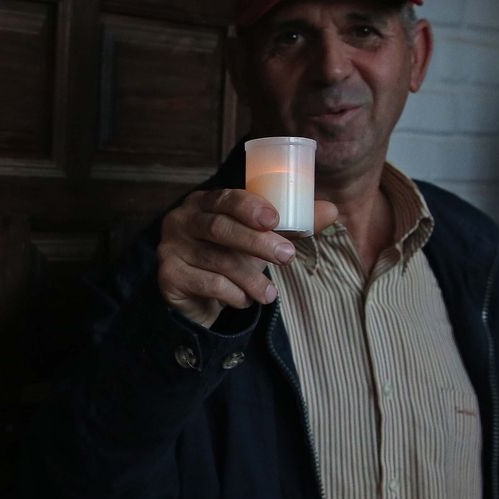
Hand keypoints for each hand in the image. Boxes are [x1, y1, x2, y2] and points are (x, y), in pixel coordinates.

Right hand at [156, 189, 338, 326]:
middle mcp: (181, 220)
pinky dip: (233, 294)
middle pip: (220, 228)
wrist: (198, 296)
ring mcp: (171, 247)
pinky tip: (243, 300)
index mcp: (204, 202)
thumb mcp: (261, 238)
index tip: (275, 220)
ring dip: (250, 279)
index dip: (251, 207)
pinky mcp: (168, 276)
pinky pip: (207, 283)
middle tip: (287, 257)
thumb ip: (293, 224)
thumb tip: (331, 210)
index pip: (227, 197)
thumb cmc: (232, 257)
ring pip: (217, 260)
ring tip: (270, 294)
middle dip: (257, 243)